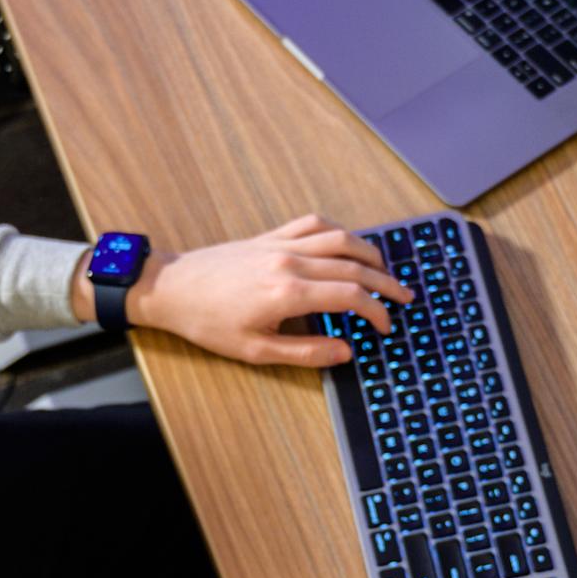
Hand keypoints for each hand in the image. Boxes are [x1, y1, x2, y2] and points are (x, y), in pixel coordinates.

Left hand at [129, 214, 413, 366]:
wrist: (171, 288)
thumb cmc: (208, 323)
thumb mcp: (255, 351)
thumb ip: (305, 352)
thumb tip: (345, 352)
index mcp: (288, 293)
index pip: (350, 297)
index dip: (376, 311)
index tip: (384, 326)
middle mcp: (290, 262)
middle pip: (353, 266)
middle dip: (385, 283)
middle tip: (405, 297)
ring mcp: (280, 244)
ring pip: (340, 239)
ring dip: (369, 253)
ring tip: (386, 270)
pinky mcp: (269, 236)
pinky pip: (314, 224)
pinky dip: (338, 232)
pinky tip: (348, 244)